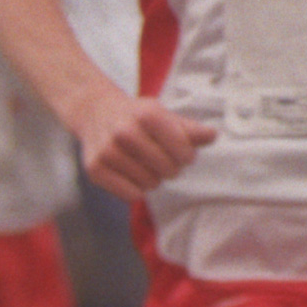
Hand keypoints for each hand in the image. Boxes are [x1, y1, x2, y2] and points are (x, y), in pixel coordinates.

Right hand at [74, 84, 215, 199]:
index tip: (182, 152)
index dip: (186, 156)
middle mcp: (124, 132)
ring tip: (143, 164)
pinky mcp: (94, 169)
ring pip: (149, 184)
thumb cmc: (136, 116)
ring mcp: (107, 151)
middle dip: (170, 168)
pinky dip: (135, 189)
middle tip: (161, 159)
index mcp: (146, 115)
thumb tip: (212, 136)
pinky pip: (130, 194)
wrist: (94, 111)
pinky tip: (130, 173)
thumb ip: (188, 129)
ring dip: (152, 178)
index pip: (183, 152)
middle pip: (167, 170)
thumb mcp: (163, 114)